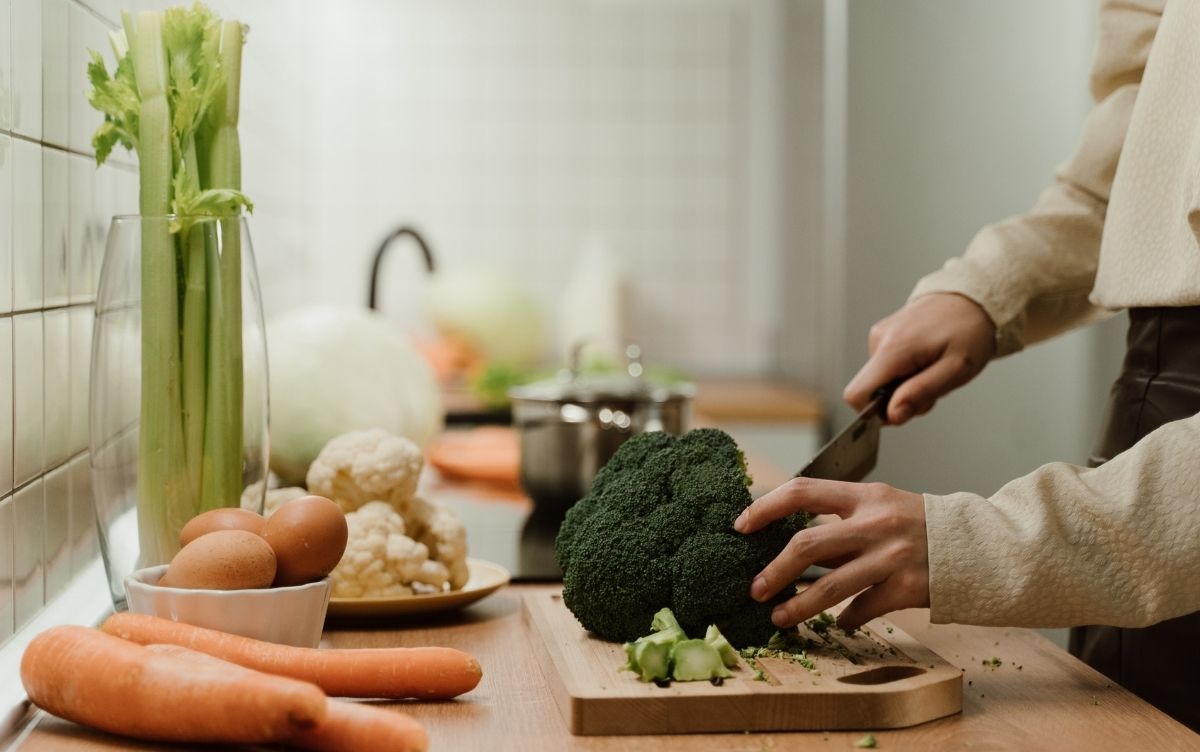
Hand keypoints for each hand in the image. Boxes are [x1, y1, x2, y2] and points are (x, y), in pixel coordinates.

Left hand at [734, 477, 929, 630]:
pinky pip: (863, 610)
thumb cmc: (920, 525)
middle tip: (754, 588)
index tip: (741, 526)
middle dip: (774, 571)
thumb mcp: (881, 507)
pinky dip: (846, 620)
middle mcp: (875, 523)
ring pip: (830, 586)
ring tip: (778, 617)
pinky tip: (839, 624)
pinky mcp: (907, 588)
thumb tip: (787, 542)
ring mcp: (892, 557)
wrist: (980, 546)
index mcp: (864, 496)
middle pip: (807, 545)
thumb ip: (840, 521)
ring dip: (798, 606)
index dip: (765, 507)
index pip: (802, 491)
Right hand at [844, 293, 995, 424]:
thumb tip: (892, 415)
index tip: (903, 410)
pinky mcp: (884, 334)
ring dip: (906, 385)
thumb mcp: (956, 370)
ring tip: (933, 369)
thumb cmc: (970, 331)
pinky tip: (927, 360)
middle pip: (871, 390)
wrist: (974, 298)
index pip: (857, 394)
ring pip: (880, 380)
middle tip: (932, 386)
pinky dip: (906, 372)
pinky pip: (886, 367)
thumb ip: (921, 393)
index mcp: (893, 348)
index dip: (874, 412)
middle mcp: (879, 339)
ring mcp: (880, 335)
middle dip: (900, 398)